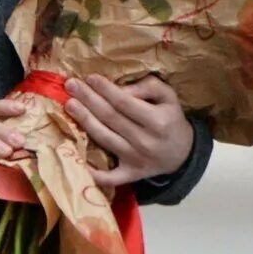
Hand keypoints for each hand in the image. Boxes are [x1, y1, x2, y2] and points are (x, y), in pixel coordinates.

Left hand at [64, 75, 192, 187]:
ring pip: (104, 138)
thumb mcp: (169, 97)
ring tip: (70, 105)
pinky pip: (109, 176)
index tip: (90, 77)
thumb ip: (149, 87)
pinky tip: (75, 156)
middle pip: (110, 118)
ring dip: (84, 121)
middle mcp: (145, 141)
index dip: (105, 89)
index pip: (124, 102)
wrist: (182, 154)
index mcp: (157, 120)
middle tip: (71, 85)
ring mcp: (135, 159)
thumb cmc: (171, 119)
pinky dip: (92, 171)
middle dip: (88, 99)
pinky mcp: (130, 174)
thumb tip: (121, 88)